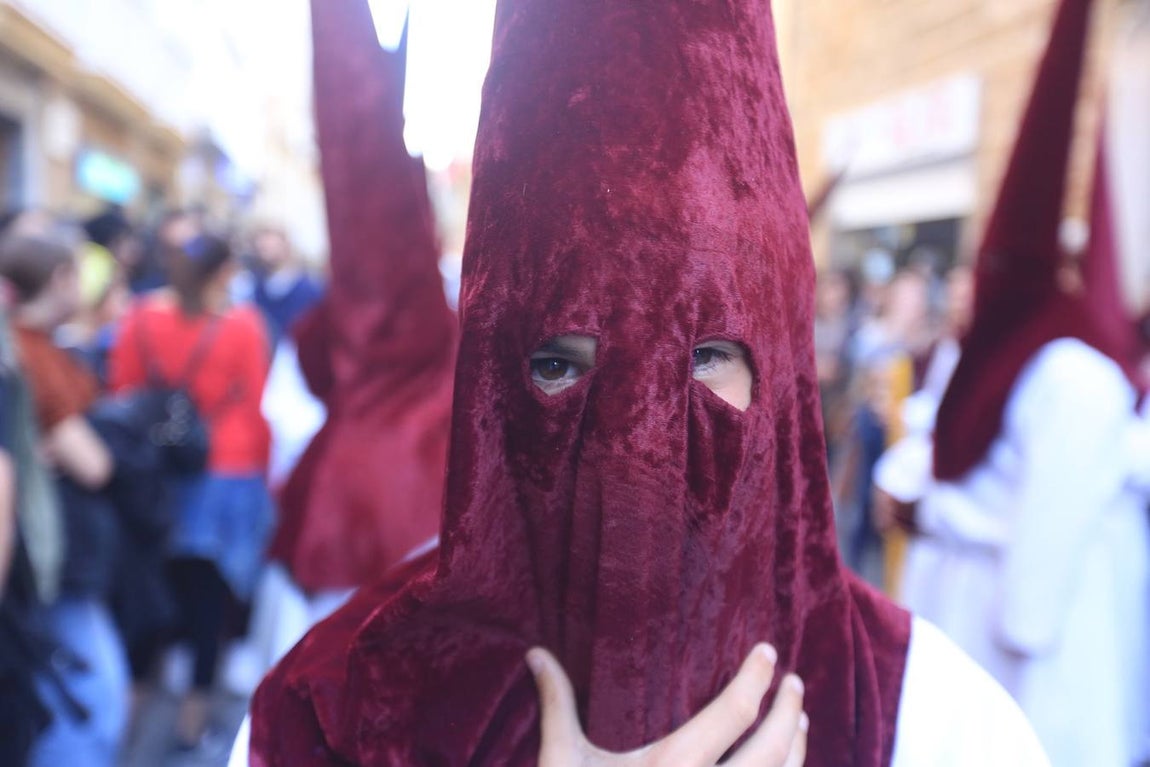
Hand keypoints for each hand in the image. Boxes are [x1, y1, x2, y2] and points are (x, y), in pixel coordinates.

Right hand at [527, 644, 806, 766]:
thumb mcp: (562, 761)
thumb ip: (557, 704)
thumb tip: (536, 652)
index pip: (735, 711)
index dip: (757, 677)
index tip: (768, 652)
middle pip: (772, 747)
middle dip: (789, 710)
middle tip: (795, 682)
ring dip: (796, 750)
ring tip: (799, 723)